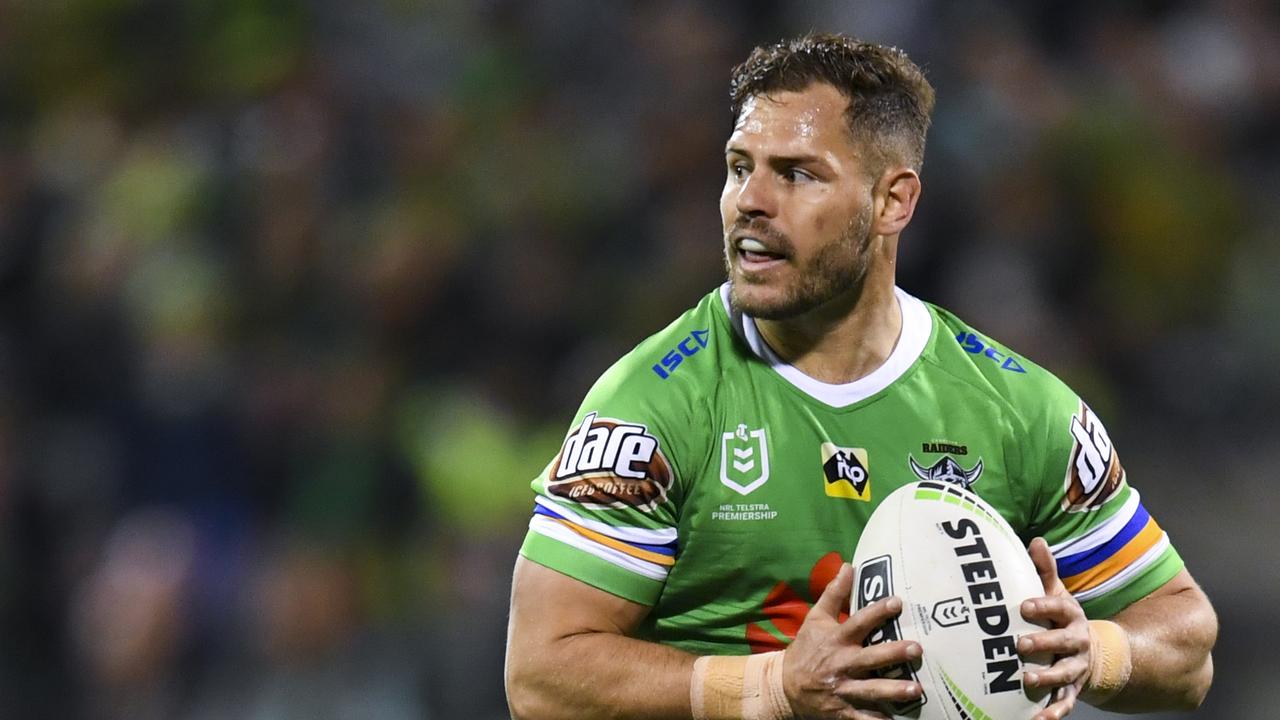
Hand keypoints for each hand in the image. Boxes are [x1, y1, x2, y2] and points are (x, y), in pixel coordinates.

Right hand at [782, 563, 922, 718]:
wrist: (784, 685)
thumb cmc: (806, 648)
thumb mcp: (815, 618)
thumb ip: (834, 593)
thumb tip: (848, 565)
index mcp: (836, 639)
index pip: (858, 622)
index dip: (877, 612)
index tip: (897, 602)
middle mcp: (841, 664)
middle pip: (869, 658)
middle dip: (892, 653)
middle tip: (916, 648)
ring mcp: (842, 689)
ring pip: (870, 690)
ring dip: (892, 691)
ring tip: (915, 690)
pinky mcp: (841, 711)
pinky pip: (862, 718)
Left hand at [1019, 537, 1090, 719]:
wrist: (1092, 652)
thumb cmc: (1061, 619)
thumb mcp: (1056, 594)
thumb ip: (1044, 570)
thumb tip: (1035, 541)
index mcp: (1071, 616)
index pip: (1059, 608)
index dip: (1043, 605)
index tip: (1023, 605)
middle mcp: (1077, 642)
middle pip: (1063, 642)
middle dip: (1043, 642)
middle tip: (1020, 644)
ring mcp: (1076, 667)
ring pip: (1064, 674)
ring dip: (1047, 678)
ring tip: (1027, 680)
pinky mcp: (1073, 689)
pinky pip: (1065, 702)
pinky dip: (1053, 712)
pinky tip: (1037, 719)